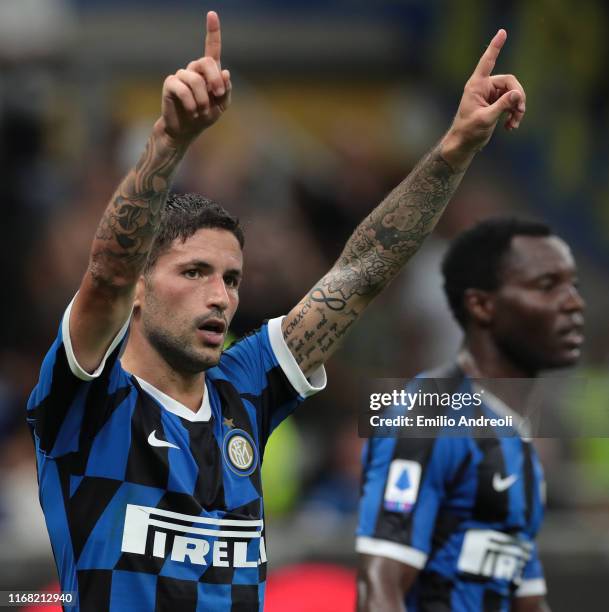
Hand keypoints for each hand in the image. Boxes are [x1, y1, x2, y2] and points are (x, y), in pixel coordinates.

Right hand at [158, 11, 231, 143]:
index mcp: (208, 73)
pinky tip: (192, 112)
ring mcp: (181, 75)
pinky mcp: (170, 84)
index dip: (212, 31)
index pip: (211, 48)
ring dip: (203, 99)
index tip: (212, 14)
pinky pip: (183, 89)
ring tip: (201, 112)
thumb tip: (225, 72)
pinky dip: (191, 103)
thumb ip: (225, 90)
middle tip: (218, 96)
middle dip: (215, 80)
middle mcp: (194, 70)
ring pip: (196, 80)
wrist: (185, 131)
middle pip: (206, 62)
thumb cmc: (203, 117)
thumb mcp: (221, 106)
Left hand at [441, 29, 525, 166]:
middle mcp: (483, 87)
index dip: (495, 47)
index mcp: (476, 86)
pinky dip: (514, 114)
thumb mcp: (486, 119)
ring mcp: (490, 95)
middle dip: (518, 97)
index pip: (487, 62)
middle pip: (510, 82)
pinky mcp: (495, 104)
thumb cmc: (468, 132)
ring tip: (514, 124)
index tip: (502, 32)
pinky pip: (511, 103)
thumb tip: (517, 94)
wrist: (463, 145)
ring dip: (517, 108)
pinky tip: (511, 127)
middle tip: (520, 112)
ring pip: (513, 93)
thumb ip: (502, 106)